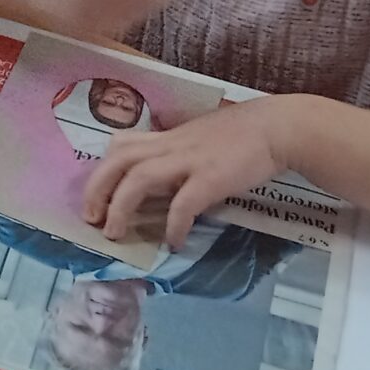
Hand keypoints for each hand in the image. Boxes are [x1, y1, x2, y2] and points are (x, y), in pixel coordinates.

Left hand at [82, 97, 293, 249]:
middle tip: (91, 218)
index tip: (95, 195)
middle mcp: (172, 146)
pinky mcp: (211, 178)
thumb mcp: (200, 138)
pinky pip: (183, 204)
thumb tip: (164, 183)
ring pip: (139, 178)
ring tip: (115, 233)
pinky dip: (172, 225)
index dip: (102, 169)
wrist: (278, 128)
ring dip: (120, 207)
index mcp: (169, 137)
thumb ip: (179, 154)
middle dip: (97, 189)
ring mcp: (190, 160)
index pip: (122, 144)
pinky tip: (172, 242)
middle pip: (119, 159)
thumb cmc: (244, 134)